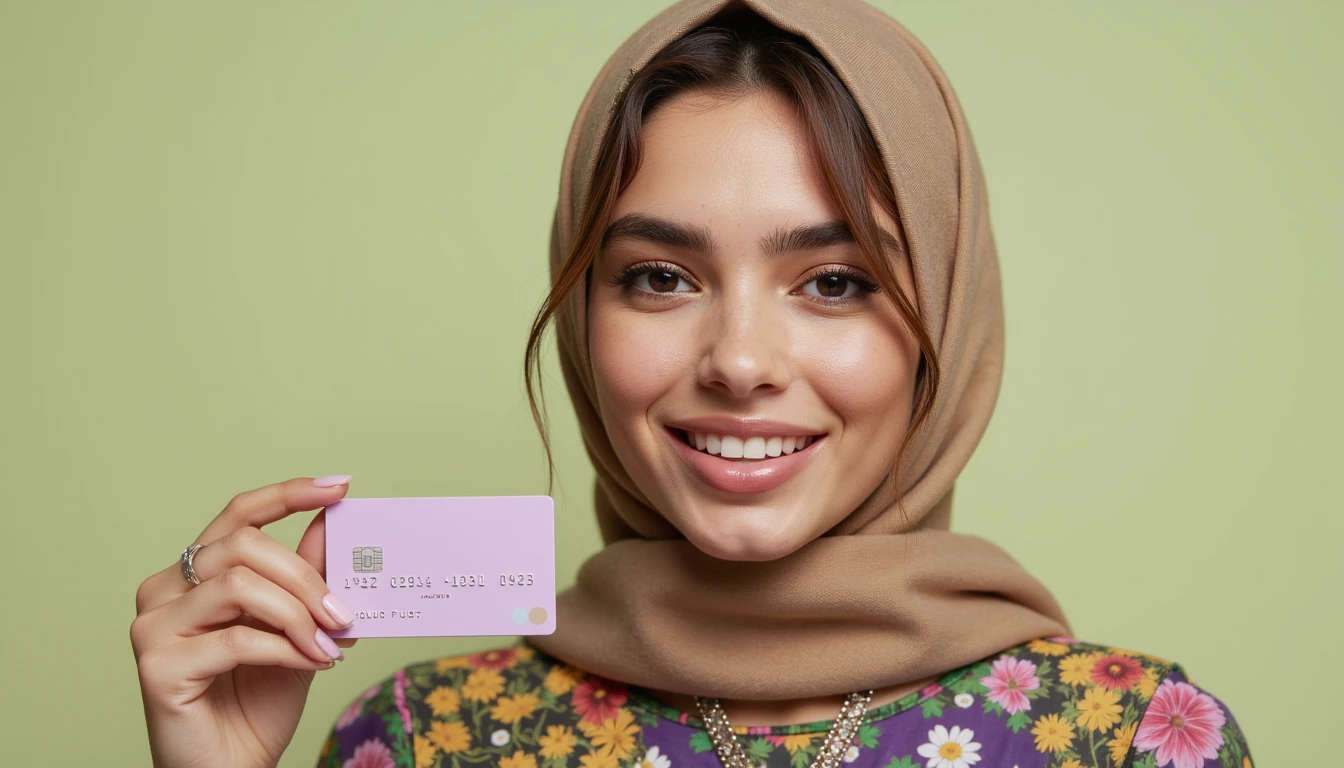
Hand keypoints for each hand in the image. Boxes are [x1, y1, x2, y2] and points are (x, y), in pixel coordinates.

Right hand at [131, 476, 360, 767]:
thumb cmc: (256, 704)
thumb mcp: (297, 630)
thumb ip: (308, 578)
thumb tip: (335, 522)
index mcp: (196, 574)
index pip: (238, 514)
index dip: (288, 493)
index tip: (340, 486)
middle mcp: (165, 589)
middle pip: (244, 546)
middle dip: (305, 577)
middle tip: (343, 614)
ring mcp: (153, 626)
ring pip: (239, 586)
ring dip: (298, 614)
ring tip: (328, 645)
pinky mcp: (156, 666)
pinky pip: (236, 639)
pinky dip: (286, 649)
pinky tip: (311, 663)